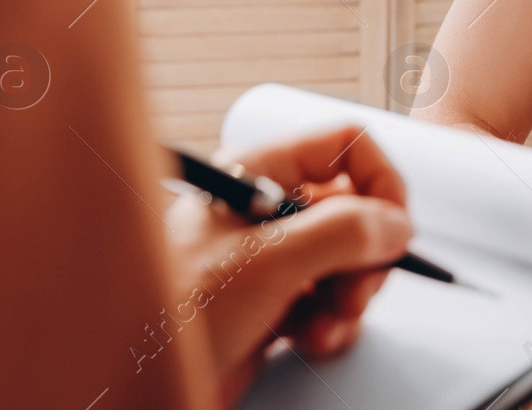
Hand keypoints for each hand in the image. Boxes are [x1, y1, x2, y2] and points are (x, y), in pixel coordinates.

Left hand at [163, 126, 412, 405]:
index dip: (379, 183)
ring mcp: (272, 258)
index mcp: (260, 173)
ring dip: (352, 295)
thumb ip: (342, 233)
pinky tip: (313, 338)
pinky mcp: (274, 303)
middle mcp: (270, 209)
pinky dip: (333, 322)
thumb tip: (396, 223)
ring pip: (348, 259)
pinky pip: (330, 300)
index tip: (394, 227)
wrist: (135, 384)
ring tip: (331, 320)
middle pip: (356, 208)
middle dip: (367, 254)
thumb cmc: (170, 314)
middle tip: (358, 288)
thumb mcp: (268, 263)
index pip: (345, 146)